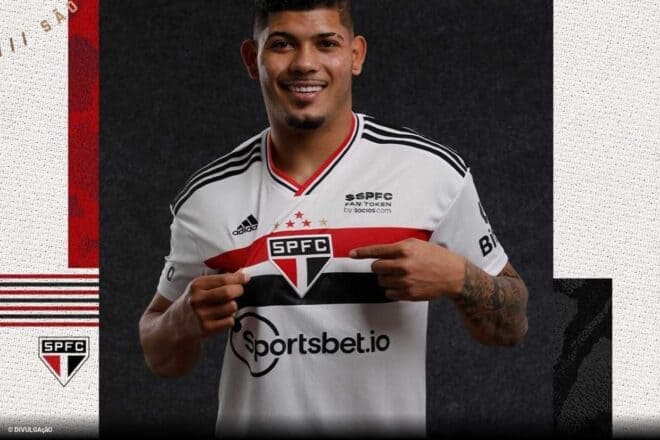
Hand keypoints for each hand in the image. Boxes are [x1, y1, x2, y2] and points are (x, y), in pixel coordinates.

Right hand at [185, 271, 249, 336]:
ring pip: (231, 307)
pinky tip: (222, 317)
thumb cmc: (194, 301)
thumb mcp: (201, 286)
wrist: (177, 323)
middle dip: (239, 290)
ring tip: (226, 306)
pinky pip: (230, 321)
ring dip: (233, 306)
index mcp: (196, 285)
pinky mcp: (206, 328)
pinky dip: (230, 319)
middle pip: (228, 292)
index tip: (246, 278)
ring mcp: (201, 315)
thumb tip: (242, 273)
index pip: (223, 279)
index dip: (238, 278)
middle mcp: (197, 299)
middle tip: (239, 291)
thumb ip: (221, 279)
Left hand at [349, 238, 465, 300]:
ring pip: (381, 280)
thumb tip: (380, 252)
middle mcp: (404, 265)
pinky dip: (392, 289)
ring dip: (386, 278)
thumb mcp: (417, 244)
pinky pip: (389, 293)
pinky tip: (402, 285)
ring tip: (400, 275)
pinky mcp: (408, 293)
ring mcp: (406, 281)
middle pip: (376, 267)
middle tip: (389, 266)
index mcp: (405, 249)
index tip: (351, 254)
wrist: (453, 274)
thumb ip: (398, 247)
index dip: (361, 252)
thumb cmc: (435, 257)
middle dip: (379, 267)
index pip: (377, 250)